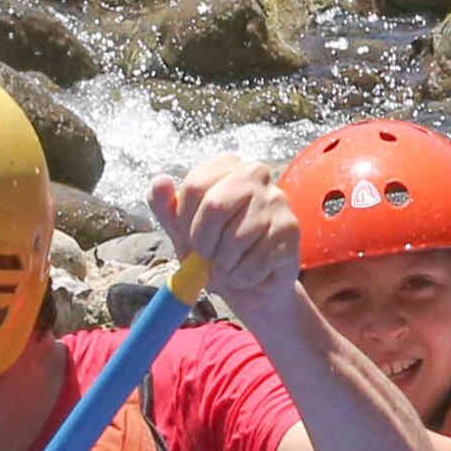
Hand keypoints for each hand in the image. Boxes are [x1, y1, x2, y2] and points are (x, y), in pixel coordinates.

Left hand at [148, 157, 301, 310]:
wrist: (250, 284)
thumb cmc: (215, 249)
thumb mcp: (181, 228)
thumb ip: (165, 205)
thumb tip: (160, 180)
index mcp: (226, 165)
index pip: (195, 185)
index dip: (184, 221)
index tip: (188, 238)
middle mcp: (254, 173)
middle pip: (215, 206)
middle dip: (204, 243)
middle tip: (206, 258)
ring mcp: (277, 199)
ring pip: (236, 237)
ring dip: (224, 265)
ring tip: (228, 267)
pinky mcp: (290, 229)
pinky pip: (256, 260)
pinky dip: (243, 277)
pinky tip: (247, 274)